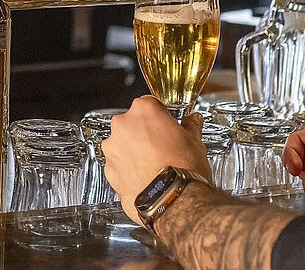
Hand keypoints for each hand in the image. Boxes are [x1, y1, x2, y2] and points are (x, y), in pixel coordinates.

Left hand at [103, 97, 210, 223]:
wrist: (173, 200)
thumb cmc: (184, 169)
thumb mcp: (195, 142)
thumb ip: (190, 126)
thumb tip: (192, 121)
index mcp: (144, 110)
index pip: (150, 104)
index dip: (161, 117)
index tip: (167, 126)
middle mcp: (123, 125)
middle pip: (133, 123)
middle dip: (146, 134)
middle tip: (163, 148)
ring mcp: (113, 147)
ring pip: (123, 144)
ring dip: (134, 151)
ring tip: (155, 166)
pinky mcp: (108, 170)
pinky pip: (118, 164)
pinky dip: (128, 169)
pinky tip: (145, 178)